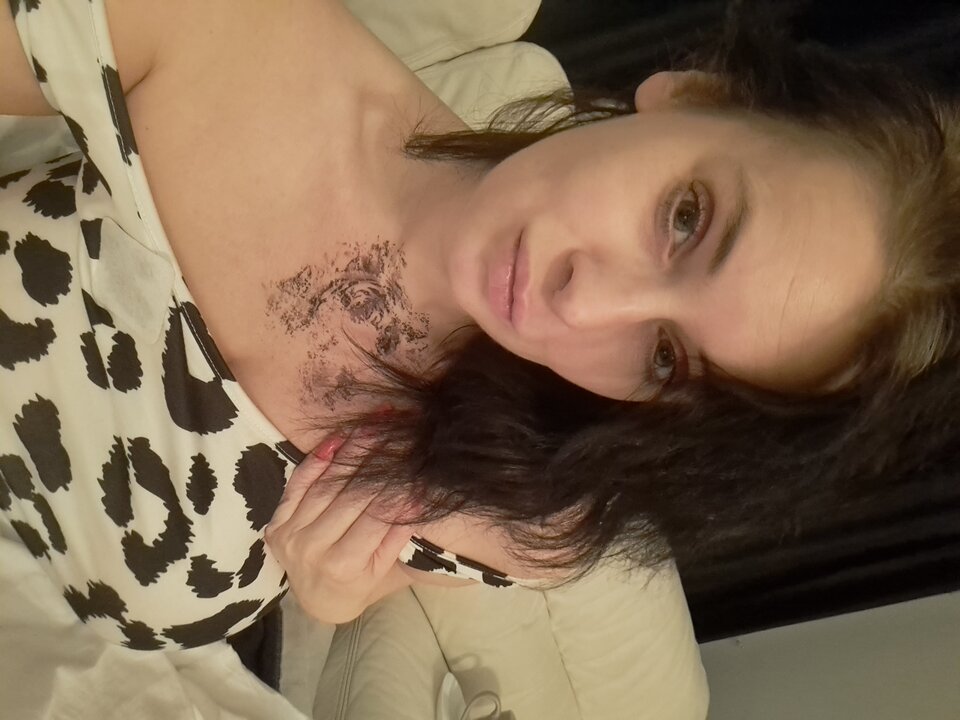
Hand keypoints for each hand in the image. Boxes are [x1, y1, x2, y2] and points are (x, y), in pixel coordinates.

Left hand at [265, 434, 414, 624]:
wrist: (320, 600)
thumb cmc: (362, 583)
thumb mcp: (387, 567)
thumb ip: (399, 534)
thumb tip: (418, 496)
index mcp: (344, 566)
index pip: (376, 516)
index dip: (395, 488)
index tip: (412, 461)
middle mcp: (312, 550)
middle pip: (350, 496)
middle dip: (374, 460)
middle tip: (393, 431)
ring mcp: (291, 536)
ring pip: (325, 485)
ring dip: (349, 452)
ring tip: (371, 428)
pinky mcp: (276, 524)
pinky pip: (298, 485)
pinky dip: (316, 460)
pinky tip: (336, 440)